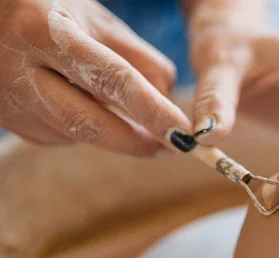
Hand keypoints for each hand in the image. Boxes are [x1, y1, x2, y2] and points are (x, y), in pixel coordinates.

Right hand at [0, 0, 190, 155]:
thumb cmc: (54, 10)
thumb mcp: (98, 21)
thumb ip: (138, 60)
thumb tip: (169, 105)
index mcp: (46, 32)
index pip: (112, 79)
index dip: (152, 111)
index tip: (183, 133)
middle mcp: (18, 69)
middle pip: (86, 123)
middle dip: (135, 142)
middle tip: (171, 145)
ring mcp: (8, 99)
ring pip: (73, 135)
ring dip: (112, 134)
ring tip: (136, 120)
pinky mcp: (6, 120)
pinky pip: (57, 136)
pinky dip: (84, 131)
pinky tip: (88, 108)